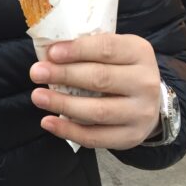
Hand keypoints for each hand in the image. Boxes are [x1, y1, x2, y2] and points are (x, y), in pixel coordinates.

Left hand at [29, 34, 161, 149]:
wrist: (149, 101)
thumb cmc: (121, 69)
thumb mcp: (115, 51)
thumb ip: (88, 49)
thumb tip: (49, 54)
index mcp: (139, 52)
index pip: (106, 48)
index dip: (77, 50)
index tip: (51, 53)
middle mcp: (145, 83)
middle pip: (100, 79)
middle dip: (64, 75)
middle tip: (36, 73)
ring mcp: (141, 113)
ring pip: (97, 111)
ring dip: (63, 104)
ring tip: (38, 97)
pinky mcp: (131, 137)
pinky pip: (96, 137)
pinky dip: (68, 131)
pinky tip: (48, 122)